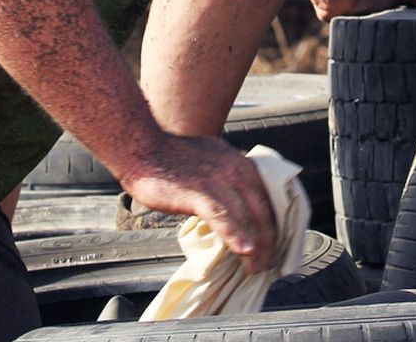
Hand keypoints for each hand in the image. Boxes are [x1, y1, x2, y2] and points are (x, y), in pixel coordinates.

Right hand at [115, 135, 277, 274]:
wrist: (142, 148)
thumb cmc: (169, 155)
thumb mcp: (210, 157)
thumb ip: (226, 174)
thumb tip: (233, 197)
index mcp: (240, 162)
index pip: (268, 197)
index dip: (273, 222)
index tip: (272, 242)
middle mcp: (236, 170)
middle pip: (263, 211)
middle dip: (269, 241)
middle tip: (268, 262)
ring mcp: (219, 182)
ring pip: (248, 218)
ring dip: (256, 247)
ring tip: (255, 267)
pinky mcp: (200, 194)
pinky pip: (224, 218)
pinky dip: (236, 236)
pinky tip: (244, 251)